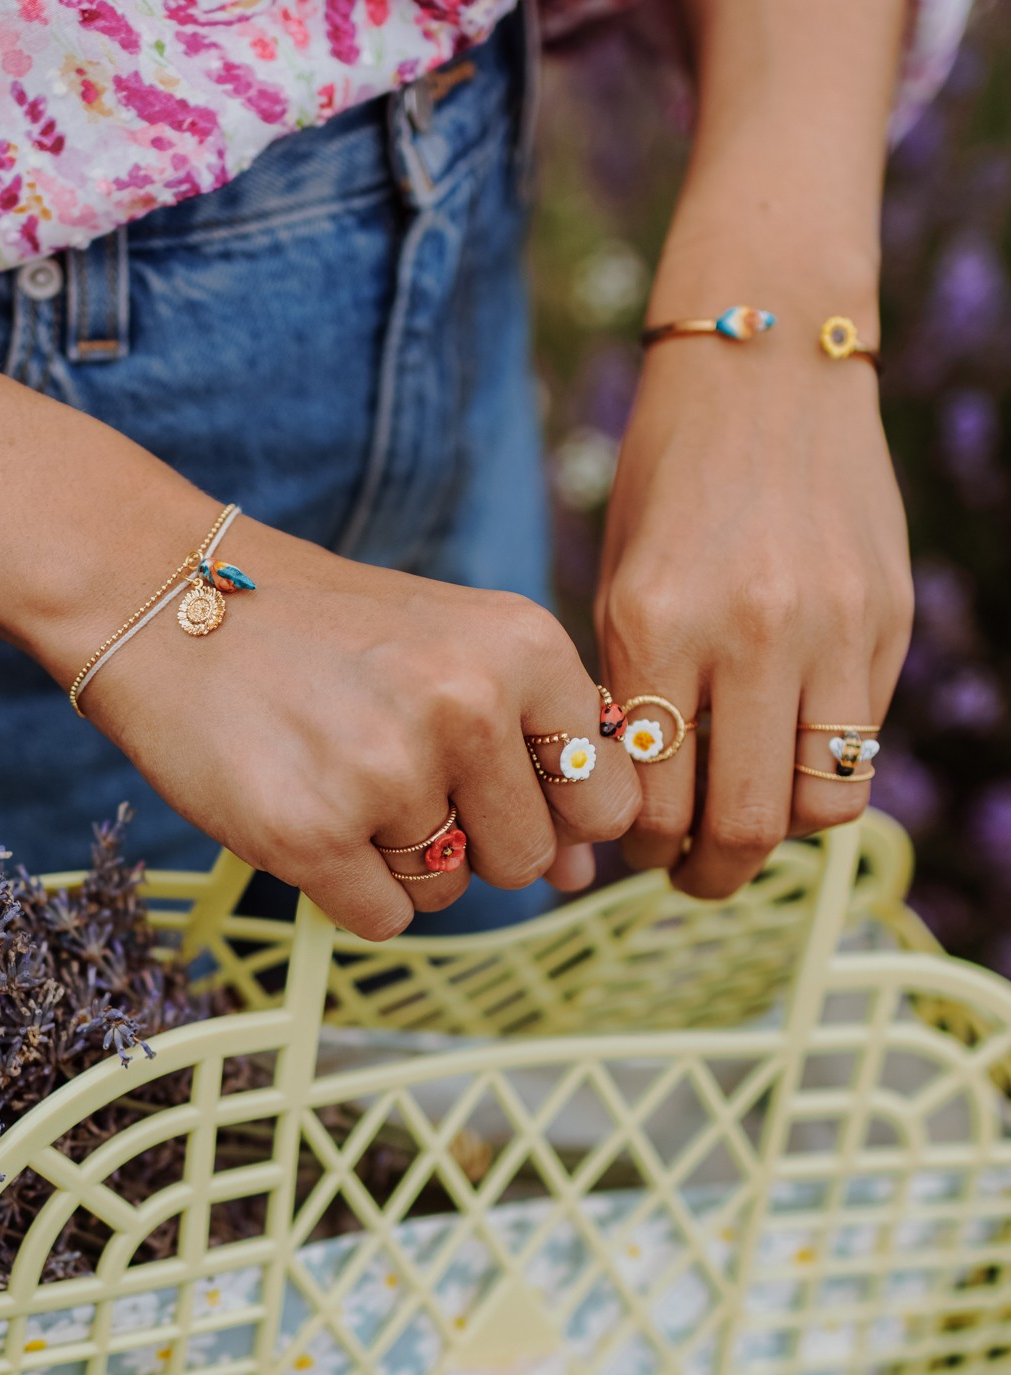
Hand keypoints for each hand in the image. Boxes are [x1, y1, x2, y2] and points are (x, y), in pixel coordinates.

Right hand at [83, 515, 641, 938]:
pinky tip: (309, 812)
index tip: (507, 792)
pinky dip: (349, 887)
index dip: (561, 814)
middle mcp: (470, 705)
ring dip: (403, 861)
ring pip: (450, 893)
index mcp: (523, 646)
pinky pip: (382, 918)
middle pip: (527, 859)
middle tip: (395, 772)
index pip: (605, 798)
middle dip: (474, 841)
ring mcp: (389, 773)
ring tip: (340, 775)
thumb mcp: (452, 646)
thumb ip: (534, 745)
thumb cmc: (322, 627)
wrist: (168, 596)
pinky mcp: (310, 833)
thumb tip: (580, 871)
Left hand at [597, 336, 911, 898]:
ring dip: (775, 833)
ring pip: (815, 804)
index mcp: (654, 622)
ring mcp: (831, 627)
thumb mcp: (621, 581)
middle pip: (742, 824)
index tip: (637, 847)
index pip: (653, 797)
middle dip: (709, 873)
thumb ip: (635, 691)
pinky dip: (822, 773)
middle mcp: (748, 632)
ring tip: (745, 819)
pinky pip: (859, 745)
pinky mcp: (887, 620)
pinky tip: (787, 755)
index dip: (642, 846)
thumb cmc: (670, 478)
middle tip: (693, 874)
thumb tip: (640, 801)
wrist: (769, 366)